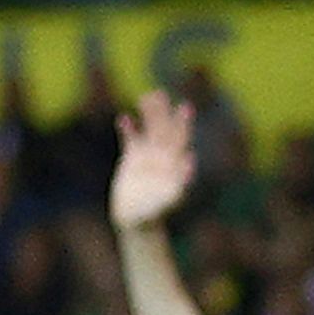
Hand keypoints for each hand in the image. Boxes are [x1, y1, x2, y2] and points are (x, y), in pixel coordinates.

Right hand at [110, 86, 196, 232]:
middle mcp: (163, 156)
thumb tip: (190, 161)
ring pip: (148, 129)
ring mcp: (147, 156)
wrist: (135, 221)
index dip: (183, 123)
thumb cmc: (153, 214)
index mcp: (174, 163)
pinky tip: (123, 118)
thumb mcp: (167, 201)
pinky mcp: (131, 159)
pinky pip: (130, 139)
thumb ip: (179, 182)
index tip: (185, 107)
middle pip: (164, 129)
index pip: (180, 138)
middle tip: (159, 93)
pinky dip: (127, 129)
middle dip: (162, 111)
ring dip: (147, 114)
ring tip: (145, 96)